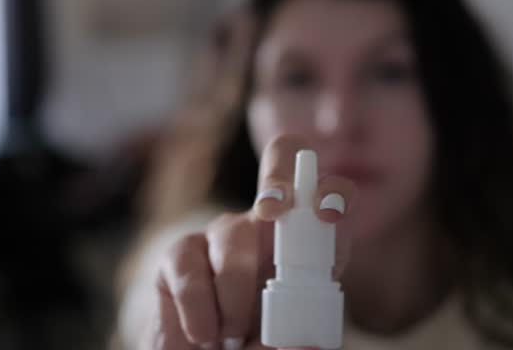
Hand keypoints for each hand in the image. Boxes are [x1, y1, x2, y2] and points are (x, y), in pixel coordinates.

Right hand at [140, 134, 357, 349]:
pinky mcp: (180, 255)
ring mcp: (222, 237)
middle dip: (279, 191)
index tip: (328, 213)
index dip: (332, 195)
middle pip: (279, 180)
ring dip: (233, 290)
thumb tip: (301, 342)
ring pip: (233, 236)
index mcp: (308, 249)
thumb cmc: (256, 346)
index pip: (329, 200)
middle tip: (275, 218)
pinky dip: (197, 308)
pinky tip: (202, 336)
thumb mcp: (284, 345)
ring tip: (230, 337)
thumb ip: (295, 340)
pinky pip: (187, 265)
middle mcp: (266, 229)